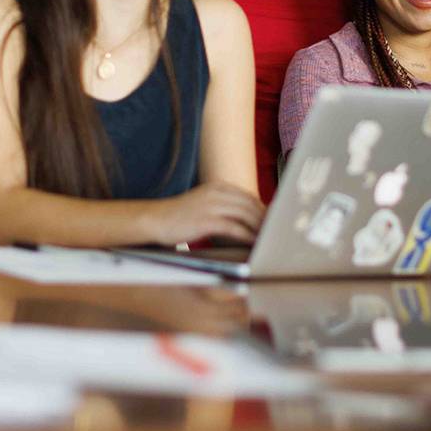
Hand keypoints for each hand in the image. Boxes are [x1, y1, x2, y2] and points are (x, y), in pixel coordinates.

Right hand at [144, 182, 264, 246]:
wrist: (154, 220)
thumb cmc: (179, 216)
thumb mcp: (204, 204)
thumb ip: (223, 206)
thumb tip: (245, 220)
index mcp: (218, 186)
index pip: (249, 197)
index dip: (263, 210)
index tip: (272, 222)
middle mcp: (217, 192)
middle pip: (251, 204)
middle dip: (265, 220)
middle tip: (275, 232)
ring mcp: (211, 205)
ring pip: (246, 215)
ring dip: (259, 228)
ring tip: (268, 239)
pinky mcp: (206, 221)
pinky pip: (234, 228)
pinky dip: (247, 236)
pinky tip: (253, 244)